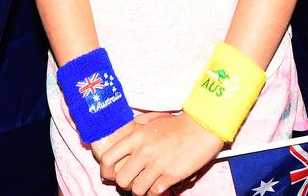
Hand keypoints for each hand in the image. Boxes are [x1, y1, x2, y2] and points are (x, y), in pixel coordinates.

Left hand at [99, 111, 223, 194]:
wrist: (202, 127)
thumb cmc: (178, 123)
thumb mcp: (152, 119)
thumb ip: (136, 127)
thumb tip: (123, 136)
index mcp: (136, 136)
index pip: (108, 158)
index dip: (105, 171)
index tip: (110, 175)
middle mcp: (143, 151)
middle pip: (121, 180)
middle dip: (126, 183)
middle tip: (134, 179)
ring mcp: (157, 164)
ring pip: (136, 190)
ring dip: (141, 188)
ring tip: (148, 182)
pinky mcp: (170, 175)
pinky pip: (154, 193)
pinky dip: (155, 191)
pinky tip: (160, 183)